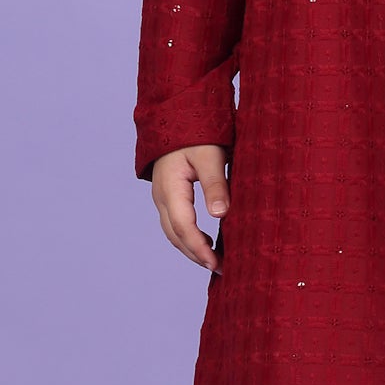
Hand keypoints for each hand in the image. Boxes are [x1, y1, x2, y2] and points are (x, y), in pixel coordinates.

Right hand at [151, 143, 230, 271]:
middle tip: (222, 269)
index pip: (184, 227)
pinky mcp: (169, 195)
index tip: (217, 264)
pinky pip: (175, 223)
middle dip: (196, 255)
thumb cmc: (196, 133)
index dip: (200, 249)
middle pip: (176, 235)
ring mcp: (162, 197)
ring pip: (173, 232)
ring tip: (215, 262)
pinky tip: (207, 243)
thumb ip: (215, 184)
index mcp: (171, 188)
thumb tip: (220, 215)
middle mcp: (162, 197)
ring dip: (192, 249)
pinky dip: (189, 237)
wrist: (177, 115)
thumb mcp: (210, 156)